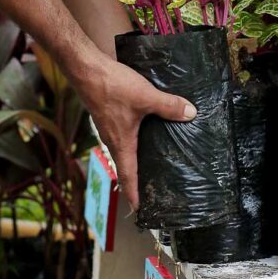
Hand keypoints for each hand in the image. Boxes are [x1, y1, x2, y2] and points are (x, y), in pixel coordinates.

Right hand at [77, 56, 196, 210]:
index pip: (128, 176)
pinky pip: (118, 132)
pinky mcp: (105, 112)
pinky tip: (138, 127)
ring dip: (131, 156)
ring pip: (121, 147)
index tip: (140, 209)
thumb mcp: (145, 97)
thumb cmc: (112, 87)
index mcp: (121, 143)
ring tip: (147, 158)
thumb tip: (190, 113)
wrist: (86, 68)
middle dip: (135, 178)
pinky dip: (128, 137)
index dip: (134, 194)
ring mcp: (106, 125)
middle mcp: (112, 139)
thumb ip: (168, 106)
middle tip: (149, 187)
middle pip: (124, 164)